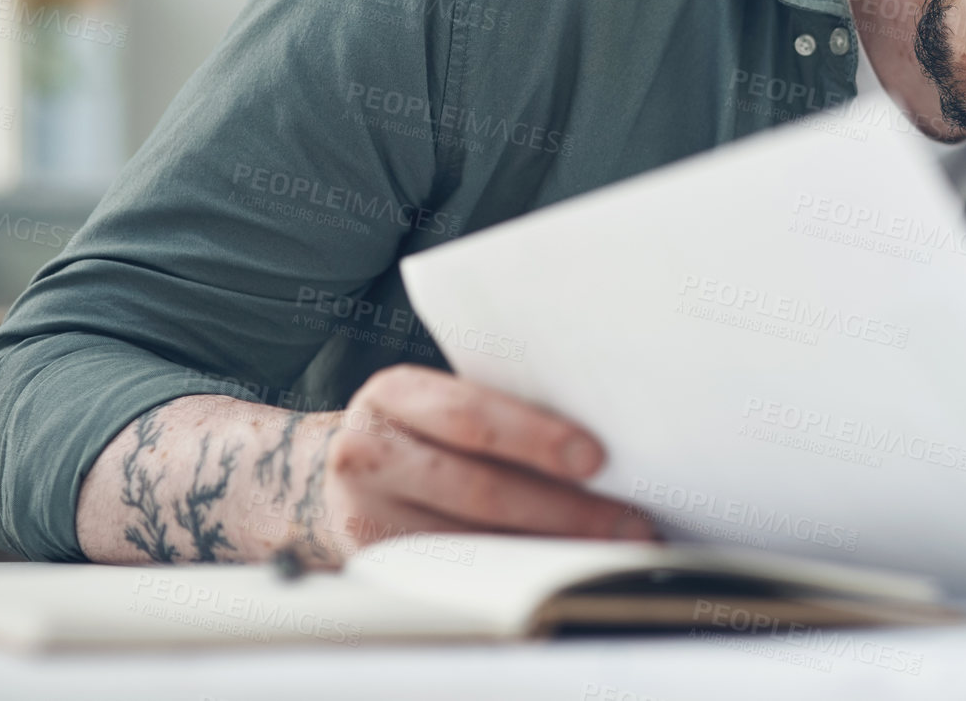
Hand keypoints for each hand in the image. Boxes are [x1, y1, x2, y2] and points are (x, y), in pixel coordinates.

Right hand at [300, 364, 655, 563]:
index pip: (471, 417)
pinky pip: (458, 571)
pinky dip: (515, 571)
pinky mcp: (378, 564)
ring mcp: (367, 514)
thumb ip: (499, 410)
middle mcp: (370, 452)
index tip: (595, 459)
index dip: (536, 438)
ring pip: (471, 539)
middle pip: (477, 487)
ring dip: (548, 547)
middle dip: (563, 508)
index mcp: (395, 394)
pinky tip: (556, 565)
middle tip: (625, 520)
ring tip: (606, 548)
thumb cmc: (419, 430)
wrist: (340, 475)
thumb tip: (599, 447)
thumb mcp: (440, 402)